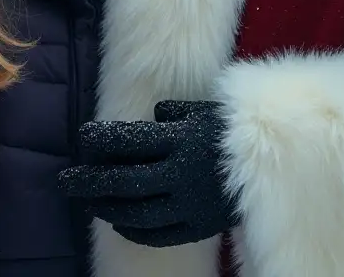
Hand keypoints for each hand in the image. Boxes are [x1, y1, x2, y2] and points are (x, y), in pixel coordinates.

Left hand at [58, 100, 237, 246]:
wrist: (278, 161)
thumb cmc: (237, 130)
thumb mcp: (206, 109)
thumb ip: (175, 112)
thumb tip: (151, 116)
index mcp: (181, 139)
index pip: (129, 140)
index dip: (101, 141)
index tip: (82, 139)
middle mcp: (181, 173)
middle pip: (125, 180)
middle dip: (90, 182)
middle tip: (65, 182)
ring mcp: (190, 203)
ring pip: (138, 212)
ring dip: (108, 208)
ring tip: (89, 203)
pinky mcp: (200, 226)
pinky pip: (160, 234)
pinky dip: (136, 231)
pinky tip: (120, 224)